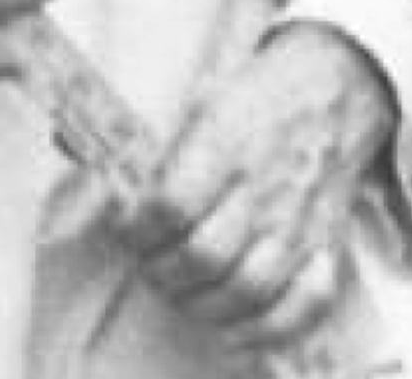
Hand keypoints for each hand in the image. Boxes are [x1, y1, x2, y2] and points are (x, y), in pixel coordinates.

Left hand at [112, 23, 395, 352]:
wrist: (340, 83)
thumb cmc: (259, 95)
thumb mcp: (201, 98)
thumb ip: (145, 138)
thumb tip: (71, 145)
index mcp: (227, 140)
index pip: (170, 204)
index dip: (136, 229)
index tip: (127, 229)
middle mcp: (264, 186)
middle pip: (204, 256)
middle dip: (163, 273)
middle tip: (153, 264)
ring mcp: (299, 221)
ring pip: (249, 289)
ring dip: (203, 305)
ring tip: (186, 293)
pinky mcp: (325, 244)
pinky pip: (304, 305)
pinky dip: (269, 328)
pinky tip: (237, 326)